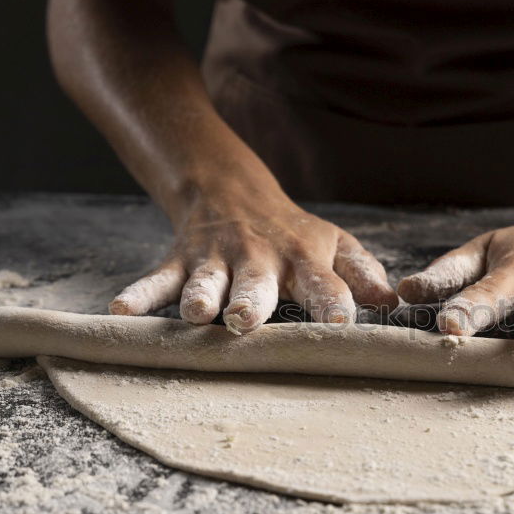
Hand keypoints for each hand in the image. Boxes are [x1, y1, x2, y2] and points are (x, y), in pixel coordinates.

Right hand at [109, 180, 397, 332]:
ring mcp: (216, 261)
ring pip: (206, 281)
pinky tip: (118, 311)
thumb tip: (395, 301)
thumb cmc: (293, 232)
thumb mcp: (333, 244)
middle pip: (257, 285)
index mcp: (303, 260)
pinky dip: (138, 294)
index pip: (324, 283)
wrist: (231, 190)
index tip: (343, 323)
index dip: (334, 302)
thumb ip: (362, 273)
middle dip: (252, 303)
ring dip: (201, 296)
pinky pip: (157, 279)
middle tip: (249, 322)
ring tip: (196, 314)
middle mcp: (259, 261)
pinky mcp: (181, 262)